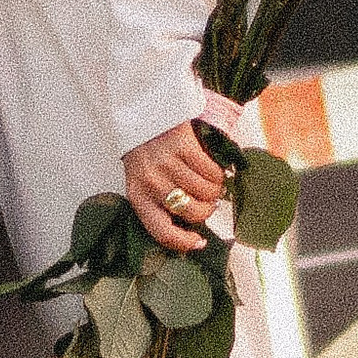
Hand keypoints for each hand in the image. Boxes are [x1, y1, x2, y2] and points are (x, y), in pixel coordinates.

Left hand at [124, 121, 224, 254]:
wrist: (142, 114)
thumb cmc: (145, 153)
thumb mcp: (143, 181)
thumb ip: (159, 203)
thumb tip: (192, 227)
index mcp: (139, 197)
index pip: (163, 233)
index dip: (185, 243)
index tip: (200, 242)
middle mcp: (152, 183)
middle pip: (192, 213)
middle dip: (207, 211)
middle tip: (210, 203)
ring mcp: (168, 164)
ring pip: (206, 192)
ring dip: (215, 191)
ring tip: (212, 184)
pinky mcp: (183, 146)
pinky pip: (211, 171)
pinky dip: (218, 174)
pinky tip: (214, 170)